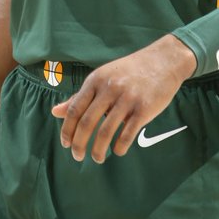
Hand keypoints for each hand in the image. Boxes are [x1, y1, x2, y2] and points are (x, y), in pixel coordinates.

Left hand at [51, 34, 195, 162]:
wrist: (163, 60)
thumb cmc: (129, 72)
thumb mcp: (102, 78)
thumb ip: (80, 97)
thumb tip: (55, 112)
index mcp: (95, 80)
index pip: (74, 109)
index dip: (67, 130)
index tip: (65, 144)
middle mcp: (109, 88)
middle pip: (87, 123)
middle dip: (79, 144)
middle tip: (77, 157)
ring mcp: (127, 98)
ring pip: (106, 131)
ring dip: (98, 150)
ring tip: (97, 158)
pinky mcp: (144, 109)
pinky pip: (128, 134)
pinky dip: (120, 147)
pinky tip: (118, 151)